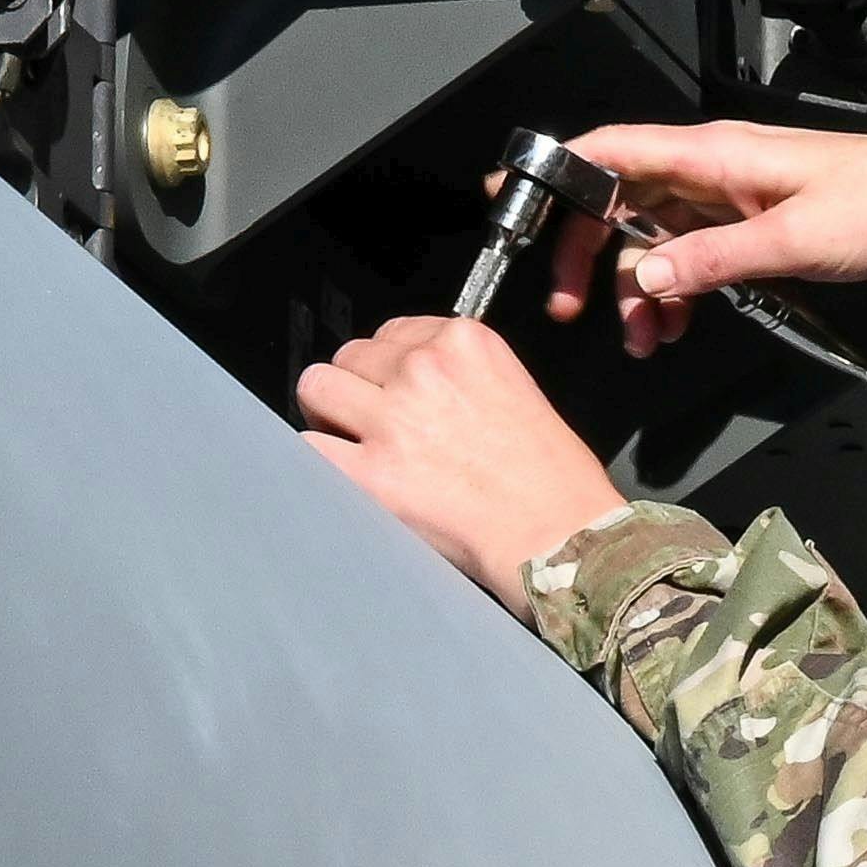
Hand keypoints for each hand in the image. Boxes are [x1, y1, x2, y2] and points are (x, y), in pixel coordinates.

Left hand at [295, 316, 627, 598]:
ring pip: (316, 387)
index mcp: (464, 342)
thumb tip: (414, 382)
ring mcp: (392, 420)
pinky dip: (317, 459)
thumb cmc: (553, 478)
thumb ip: (461, 374)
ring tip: (348, 440)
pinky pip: (308, 448)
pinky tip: (340, 472)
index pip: (394, 332)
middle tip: (374, 420)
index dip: (390, 365)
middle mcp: (423, 370)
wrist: (559, 535)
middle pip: (351, 355)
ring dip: (327, 413)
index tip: (397, 389)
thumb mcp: (518, 389)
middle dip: (358, 386)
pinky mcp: (370, 473)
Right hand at [547, 123, 866, 357]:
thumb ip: (714, 260)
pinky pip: (689, 255)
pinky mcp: (748, 224)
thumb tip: (650, 276)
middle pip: (620, 201)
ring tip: (644, 340)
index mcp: (716, 154)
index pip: (613, 149)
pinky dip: (674, 291)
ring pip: (654, 239)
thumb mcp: (793, 241)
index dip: (556, 169)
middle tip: (571, 305)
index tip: (512, 195)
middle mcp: (714, 169)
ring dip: (640, 289)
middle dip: (591, 255)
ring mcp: (729, 198)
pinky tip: (674, 327)